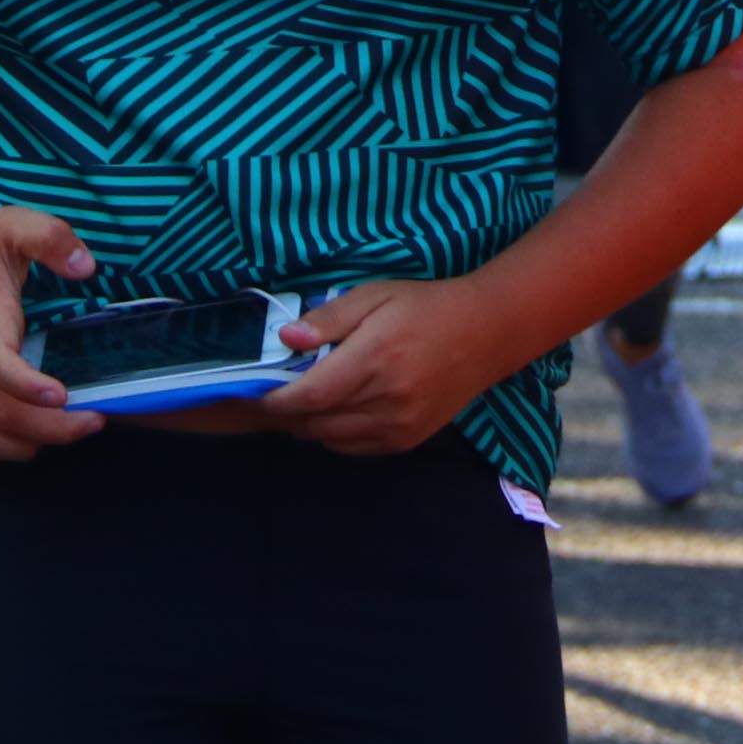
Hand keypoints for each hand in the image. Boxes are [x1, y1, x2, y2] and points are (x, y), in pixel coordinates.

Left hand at [252, 277, 511, 455]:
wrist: (485, 334)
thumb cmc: (425, 307)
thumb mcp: (375, 295)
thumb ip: (329, 319)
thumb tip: (287, 339)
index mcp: (375, 357)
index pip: (310, 394)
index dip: (276, 399)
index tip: (257, 392)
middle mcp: (387, 398)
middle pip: (315, 422)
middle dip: (288, 412)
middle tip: (277, 393)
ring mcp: (399, 425)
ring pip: (331, 439)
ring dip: (309, 424)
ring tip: (307, 400)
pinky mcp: (407, 440)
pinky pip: (353, 448)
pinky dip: (334, 434)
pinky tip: (339, 410)